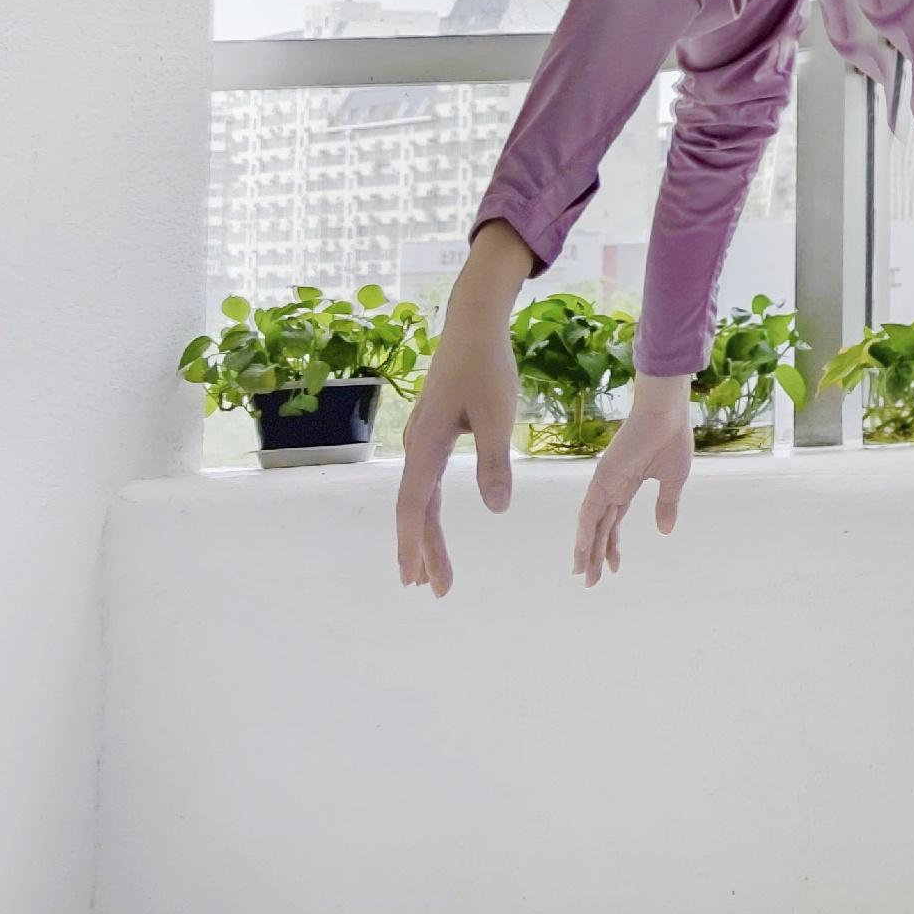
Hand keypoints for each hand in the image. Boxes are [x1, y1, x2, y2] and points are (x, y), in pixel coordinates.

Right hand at [397, 224, 528, 594]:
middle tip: (431, 589)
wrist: (473, 324)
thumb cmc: (487, 366)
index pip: (416, 506)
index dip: (416, 544)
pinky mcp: (433, 433)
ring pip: (420, 498)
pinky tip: (435, 523)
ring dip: (426, 535)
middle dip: (422, 551)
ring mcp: (422, 439)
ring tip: (430, 572)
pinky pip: (427, 482)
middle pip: (415, 510)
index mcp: (426, 444)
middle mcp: (416, 445)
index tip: (416, 579)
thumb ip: (495, 462)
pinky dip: (430, 510)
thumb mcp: (498, 415)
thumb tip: (496, 509)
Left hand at [575, 375, 698, 585]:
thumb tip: (665, 531)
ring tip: (582, 574)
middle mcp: (611, 486)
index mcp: (627, 485)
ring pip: (591, 523)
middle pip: (599, 527)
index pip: (614, 521)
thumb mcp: (673, 480)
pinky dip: (585, 530)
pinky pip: (591, 509)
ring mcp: (605, 482)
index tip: (614, 568)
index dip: (612, 545)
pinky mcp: (603, 477)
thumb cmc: (672, 438)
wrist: (667, 413)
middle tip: (589, 581)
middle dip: (595, 555)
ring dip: (586, 549)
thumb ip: (667, 505)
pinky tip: (583, 550)